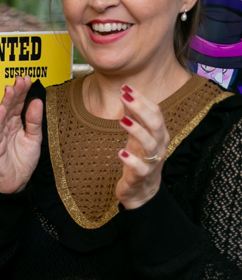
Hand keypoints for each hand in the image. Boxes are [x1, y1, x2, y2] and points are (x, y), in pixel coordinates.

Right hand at [0, 76, 42, 194]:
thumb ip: (34, 121)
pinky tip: (1, 109)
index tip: (27, 79)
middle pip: (9, 106)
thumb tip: (36, 101)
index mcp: (15, 123)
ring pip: (1, 115)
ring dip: (5, 102)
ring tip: (10, 90)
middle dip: (14, 92)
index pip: (18, 103)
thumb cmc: (22, 162)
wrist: (17, 184)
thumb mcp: (34, 138)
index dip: (22, 91)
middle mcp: (5, 127)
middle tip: (20, 80)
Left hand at [116, 84, 168, 209]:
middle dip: (140, 109)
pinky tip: (120, 153)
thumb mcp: (136, 137)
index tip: (126, 88)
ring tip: (122, 120)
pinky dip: (131, 160)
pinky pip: (140, 168)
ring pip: (150, 144)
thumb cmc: (139, 159)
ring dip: (137, 131)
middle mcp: (159, 146)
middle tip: (124, 96)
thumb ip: (133, 117)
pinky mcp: (141, 177)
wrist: (141, 192)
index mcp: (158, 134)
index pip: (155, 112)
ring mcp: (151, 162)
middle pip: (155, 124)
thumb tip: (126, 94)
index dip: (142, 99)